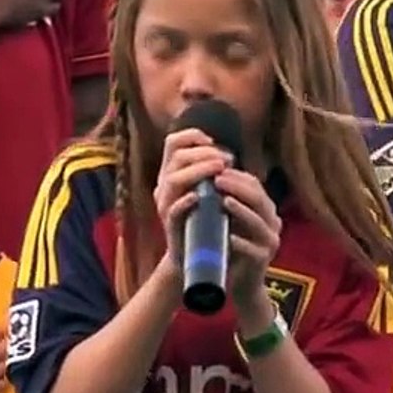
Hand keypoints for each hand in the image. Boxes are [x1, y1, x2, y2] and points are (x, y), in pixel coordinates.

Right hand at [153, 129, 233, 269]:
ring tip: (220, 169)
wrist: (194, 255)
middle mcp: (165, 186)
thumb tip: (228, 156)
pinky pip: (172, 209)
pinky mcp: (170, 226)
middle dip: (204, 153)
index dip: (193, 136)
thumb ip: (210, 174)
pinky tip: (200, 196)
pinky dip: (186, 200)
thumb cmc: (204, 220)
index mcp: (171, 174)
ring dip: (199, 170)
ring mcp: (165, 205)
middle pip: (177, 156)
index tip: (214, 142)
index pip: (173, 143)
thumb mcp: (206, 192)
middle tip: (226, 160)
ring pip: (174, 179)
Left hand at [213, 168, 281, 309]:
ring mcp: (270, 242)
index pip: (254, 185)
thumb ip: (225, 201)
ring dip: (241, 210)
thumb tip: (206, 176)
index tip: (215, 169)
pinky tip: (228, 237)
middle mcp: (272, 223)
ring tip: (223, 201)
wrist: (240, 283)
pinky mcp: (263, 261)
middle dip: (238, 187)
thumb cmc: (231, 248)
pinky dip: (240, 242)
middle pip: (259, 199)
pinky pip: (254, 250)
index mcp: (265, 209)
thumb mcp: (230, 220)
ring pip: (259, 222)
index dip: (236, 176)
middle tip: (217, 181)